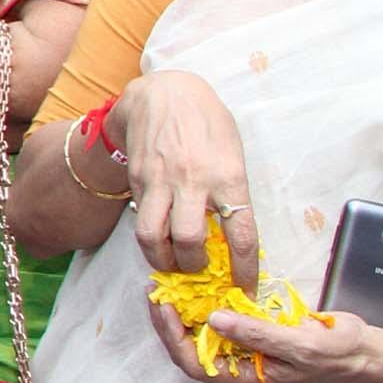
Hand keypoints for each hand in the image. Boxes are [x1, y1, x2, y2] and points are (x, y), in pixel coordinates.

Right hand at [114, 71, 258, 286]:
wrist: (163, 93)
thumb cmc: (207, 121)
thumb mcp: (232, 152)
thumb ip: (231, 190)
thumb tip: (231, 230)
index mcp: (228, 176)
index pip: (241, 235)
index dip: (244, 270)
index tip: (245, 289)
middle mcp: (193, 181)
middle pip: (189, 241)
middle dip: (193, 265)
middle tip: (197, 268)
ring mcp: (160, 181)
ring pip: (152, 236)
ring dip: (160, 258)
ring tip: (169, 261)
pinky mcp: (137, 179)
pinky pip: (139, 218)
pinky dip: (148, 236)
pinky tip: (156, 236)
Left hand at [153, 299, 375, 382]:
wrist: (367, 352)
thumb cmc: (339, 354)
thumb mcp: (299, 344)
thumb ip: (256, 333)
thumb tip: (215, 320)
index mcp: (249, 381)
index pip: (196, 363)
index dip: (173, 337)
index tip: (163, 307)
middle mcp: (243, 370)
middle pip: (193, 350)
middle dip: (172, 323)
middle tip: (157, 292)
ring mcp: (250, 354)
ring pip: (205, 337)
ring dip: (186, 313)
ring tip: (171, 288)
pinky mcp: (258, 337)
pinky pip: (225, 325)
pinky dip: (209, 307)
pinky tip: (200, 289)